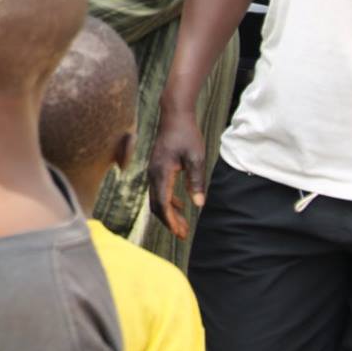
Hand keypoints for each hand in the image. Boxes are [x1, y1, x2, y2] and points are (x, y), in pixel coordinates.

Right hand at [148, 103, 210, 239]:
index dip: (170, 219)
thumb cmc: (186, 135)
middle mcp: (153, 173)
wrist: (174, 116)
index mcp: (161, 172)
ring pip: (157, 198)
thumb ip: (196, 181)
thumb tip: (198, 204)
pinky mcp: (157, 168)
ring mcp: (153, 171)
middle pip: (156, 204)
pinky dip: (168, 202)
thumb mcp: (196, 158)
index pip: (162, 202)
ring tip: (183, 226)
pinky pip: (159, 190)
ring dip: (169, 213)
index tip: (180, 233)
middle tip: (183, 235)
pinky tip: (181, 206)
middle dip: (169, 221)